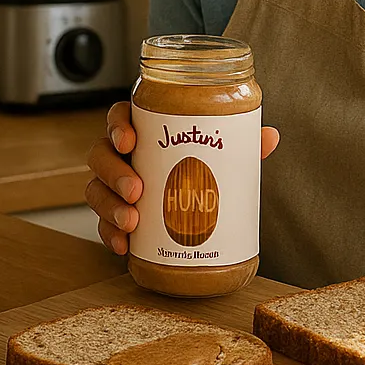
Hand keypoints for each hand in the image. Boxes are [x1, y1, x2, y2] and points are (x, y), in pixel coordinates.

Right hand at [86, 101, 280, 254]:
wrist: (199, 216)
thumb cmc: (203, 172)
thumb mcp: (223, 157)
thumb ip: (241, 145)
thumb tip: (269, 136)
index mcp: (145, 132)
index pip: (119, 117)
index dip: (118, 126)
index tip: (130, 140)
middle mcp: (124, 157)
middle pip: (101, 154)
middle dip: (114, 173)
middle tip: (138, 191)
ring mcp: (115, 187)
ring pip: (96, 190)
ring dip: (110, 206)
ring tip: (132, 223)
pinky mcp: (114, 217)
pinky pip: (101, 224)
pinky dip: (109, 235)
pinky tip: (123, 246)